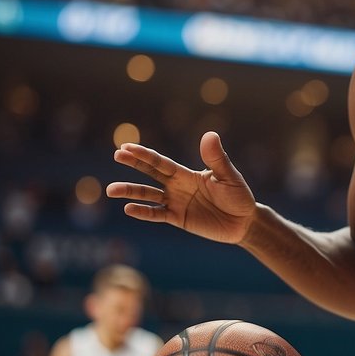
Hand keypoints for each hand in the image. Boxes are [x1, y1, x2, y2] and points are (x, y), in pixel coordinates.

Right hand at [107, 132, 259, 243]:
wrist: (243, 221)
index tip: (127, 146)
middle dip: (134, 164)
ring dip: (131, 192)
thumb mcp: (229, 176)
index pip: (162, 162)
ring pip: (148, 195)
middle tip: (116, 155)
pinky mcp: (178, 218)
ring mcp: (175, 202)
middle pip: (151, 173)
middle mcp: (177, 186)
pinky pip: (157, 214)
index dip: (145, 155)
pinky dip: (143, 212)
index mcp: (187, 173)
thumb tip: (209, 134)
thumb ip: (217, 158)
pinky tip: (129, 209)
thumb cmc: (238, 195)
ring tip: (111, 189)